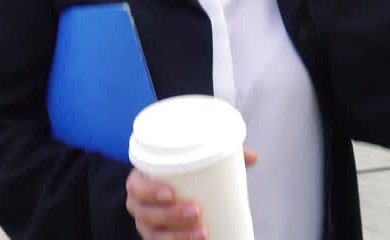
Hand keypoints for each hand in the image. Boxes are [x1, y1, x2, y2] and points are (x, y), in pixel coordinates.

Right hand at [126, 148, 258, 238]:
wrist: (171, 193)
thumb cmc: (179, 175)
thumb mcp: (192, 162)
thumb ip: (219, 156)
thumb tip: (253, 157)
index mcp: (141, 180)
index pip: (137, 186)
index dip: (149, 191)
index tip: (171, 193)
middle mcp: (140, 205)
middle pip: (147, 214)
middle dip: (171, 215)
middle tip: (196, 210)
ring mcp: (147, 225)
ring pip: (154, 235)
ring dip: (177, 236)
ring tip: (202, 232)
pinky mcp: (157, 238)